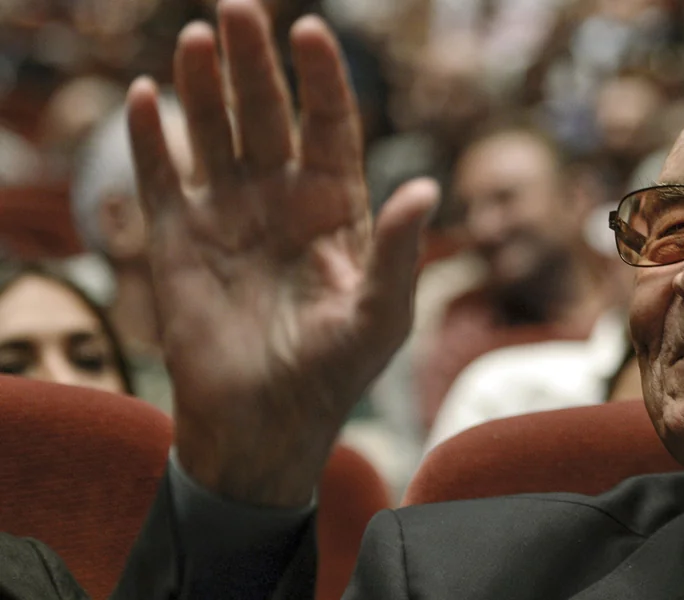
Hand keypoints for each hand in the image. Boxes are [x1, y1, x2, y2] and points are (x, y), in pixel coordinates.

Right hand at [126, 0, 437, 506]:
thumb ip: (397, 252)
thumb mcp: (379, 316)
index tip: (310, 32)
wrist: (264, 424)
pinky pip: (161, 176)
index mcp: (335, 208)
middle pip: (268, 113)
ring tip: (197, 37)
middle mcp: (281, 198)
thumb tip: (428, 188)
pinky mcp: (179, 239)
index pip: (329, 126)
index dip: (321, 79)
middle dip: (255, 63)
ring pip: (214, 132)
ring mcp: (228, 213)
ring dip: (204, 86)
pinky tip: (147, 95)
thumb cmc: (333, 372)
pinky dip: (151, 139)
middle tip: (241, 8)